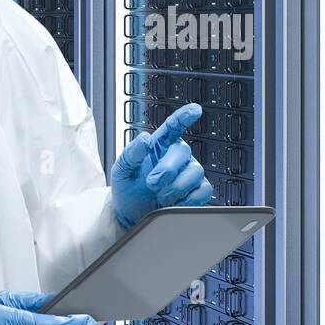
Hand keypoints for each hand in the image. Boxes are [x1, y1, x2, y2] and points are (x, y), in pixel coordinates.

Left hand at [110, 103, 213, 228]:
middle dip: (167, 169)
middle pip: (183, 151)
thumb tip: (144, 139)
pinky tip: (175, 202)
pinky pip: (203, 190)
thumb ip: (131, 152)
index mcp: (159, 145)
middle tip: (152, 183)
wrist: (131, 214)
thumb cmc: (128, 188)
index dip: (185, 116)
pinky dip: (188, 199)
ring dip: (176, 187)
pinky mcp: (197, 191)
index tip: (195, 110)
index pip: (174, 126)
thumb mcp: (121, 169)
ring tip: (161, 196)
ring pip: (195, 172)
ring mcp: (189, 173)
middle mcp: (177, 156)